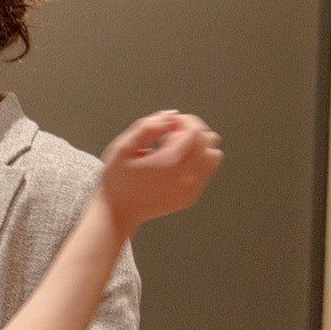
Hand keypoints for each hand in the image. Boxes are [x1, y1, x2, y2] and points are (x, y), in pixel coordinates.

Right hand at [98, 110, 221, 227]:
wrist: (118, 213)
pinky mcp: (190, 196)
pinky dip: (195, 162)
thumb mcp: (123, 147)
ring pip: (213, 156)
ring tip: (174, 151)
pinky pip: (205, 172)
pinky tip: (173, 166)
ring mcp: (191, 188)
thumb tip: (170, 116)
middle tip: (169, 137)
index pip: (195, 131)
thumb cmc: (117, 181)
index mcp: (170, 162)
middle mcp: (185, 176)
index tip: (170, 123)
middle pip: (209, 141)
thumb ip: (147, 126)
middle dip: (191, 131)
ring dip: (198, 146)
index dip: (185, 120)